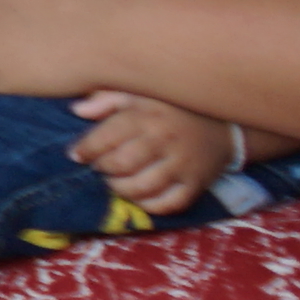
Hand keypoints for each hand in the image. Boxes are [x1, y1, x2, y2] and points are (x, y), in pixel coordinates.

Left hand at [67, 89, 246, 213]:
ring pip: (142, 187)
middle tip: (99, 167)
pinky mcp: (196, 184)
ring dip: (120, 189)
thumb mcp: (140, 94)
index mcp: (147, 116)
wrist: (223, 126)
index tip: (76, 154)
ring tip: (114, 181)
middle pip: (122, 164)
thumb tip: (76, 110)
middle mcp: (165, 140)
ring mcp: (183, 164)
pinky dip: (148, 205)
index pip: (107, 137)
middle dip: (102, 169)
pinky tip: (138, 196)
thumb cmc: (171, 109)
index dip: (85, 149)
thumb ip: (107, 99)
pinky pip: (168, 204)